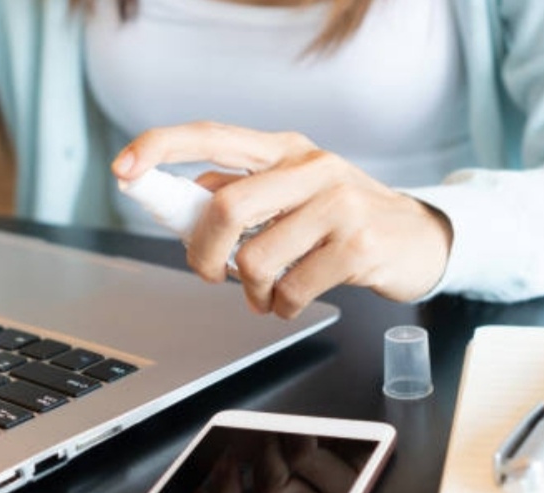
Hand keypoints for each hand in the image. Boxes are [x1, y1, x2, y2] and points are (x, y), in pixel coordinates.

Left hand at [113, 122, 452, 318]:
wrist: (420, 238)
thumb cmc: (342, 218)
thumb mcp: (291, 194)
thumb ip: (241, 192)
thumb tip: (190, 200)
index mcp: (283, 149)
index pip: (211, 134)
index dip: (161, 148)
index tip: (124, 170)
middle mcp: (311, 166)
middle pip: (226, 207)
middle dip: (203, 254)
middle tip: (209, 274)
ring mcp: (339, 203)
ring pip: (254, 258)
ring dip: (249, 290)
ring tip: (264, 293)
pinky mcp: (358, 244)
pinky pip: (290, 289)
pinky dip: (279, 306)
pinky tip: (291, 301)